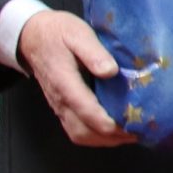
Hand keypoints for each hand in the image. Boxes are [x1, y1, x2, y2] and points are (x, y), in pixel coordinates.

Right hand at [18, 10, 132, 147]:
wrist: (32, 36)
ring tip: (132, 133)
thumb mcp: (77, 34)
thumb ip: (93, 52)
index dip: (109, 123)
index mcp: (64, 81)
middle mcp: (60, 100)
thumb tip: (110, 71)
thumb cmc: (58, 32)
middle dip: (112, 136)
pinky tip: (116, 130)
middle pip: (84, 131)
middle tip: (140, 131)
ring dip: (106, 140)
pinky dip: (97, 137)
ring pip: (80, 135)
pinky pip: (77, 130)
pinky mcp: (62, 108)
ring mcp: (59, 106)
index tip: (133, 125)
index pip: (86, 110)